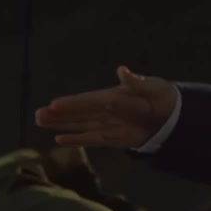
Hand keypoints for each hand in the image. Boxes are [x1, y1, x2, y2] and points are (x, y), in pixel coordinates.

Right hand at [35, 66, 176, 148]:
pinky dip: (76, 139)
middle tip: (37, 114)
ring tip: (40, 121)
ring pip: (80, 125)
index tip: (54, 104)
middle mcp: (106, 110)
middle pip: (79, 114)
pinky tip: (59, 139)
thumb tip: (123, 71)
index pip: (88, 101)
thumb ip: (136, 83)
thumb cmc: (161, 96)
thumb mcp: (151, 87)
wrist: (173, 114)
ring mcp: (109, 124)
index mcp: (113, 96)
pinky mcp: (114, 138)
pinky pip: (92, 139)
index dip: (72, 104)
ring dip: (61, 125)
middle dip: (59, 115)